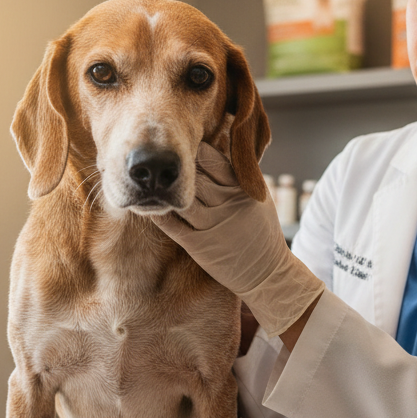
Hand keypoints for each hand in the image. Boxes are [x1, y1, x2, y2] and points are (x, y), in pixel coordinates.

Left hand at [153, 143, 323, 336]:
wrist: (267, 273)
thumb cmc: (262, 232)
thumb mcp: (259, 198)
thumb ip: (240, 176)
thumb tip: (222, 147)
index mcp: (243, 189)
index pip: (213, 160)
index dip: (196, 150)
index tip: (183, 144)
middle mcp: (227, 204)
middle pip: (194, 176)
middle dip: (178, 168)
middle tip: (162, 159)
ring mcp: (213, 225)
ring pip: (181, 198)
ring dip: (165, 189)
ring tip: (153, 180)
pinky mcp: (199, 245)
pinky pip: (172, 225)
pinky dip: (159, 213)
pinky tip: (149, 205)